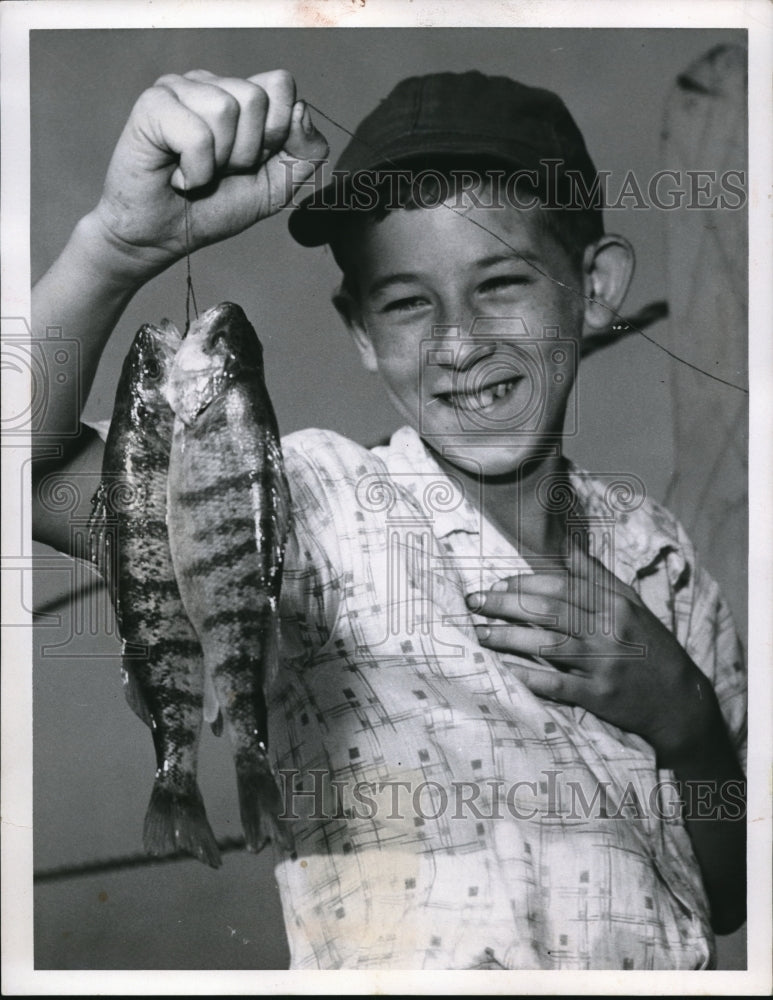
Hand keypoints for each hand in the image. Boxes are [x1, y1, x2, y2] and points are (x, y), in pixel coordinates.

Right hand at [91, 69, 328, 273]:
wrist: (163, 237)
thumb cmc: (213, 208)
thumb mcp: (276, 186)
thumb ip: (305, 152)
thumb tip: (300, 109)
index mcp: (238, 94)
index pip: (281, 85)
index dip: (276, 134)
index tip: (249, 162)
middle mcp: (208, 83)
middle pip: (256, 98)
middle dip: (246, 152)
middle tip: (219, 170)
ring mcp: (177, 88)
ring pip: (226, 109)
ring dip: (218, 161)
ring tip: (197, 172)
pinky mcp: (152, 105)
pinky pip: (197, 135)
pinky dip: (195, 171)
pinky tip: (178, 177)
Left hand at [467, 539, 719, 767]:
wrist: (681, 701)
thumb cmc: (650, 647)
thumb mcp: (631, 604)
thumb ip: (595, 576)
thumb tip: (564, 545)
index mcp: (615, 604)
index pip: (562, 586)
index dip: (525, 583)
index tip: (496, 584)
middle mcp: (609, 629)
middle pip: (549, 611)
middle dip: (505, 604)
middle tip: (473, 602)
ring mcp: (604, 663)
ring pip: (548, 644)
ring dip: (508, 637)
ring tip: (480, 634)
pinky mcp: (600, 696)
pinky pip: (556, 684)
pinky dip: (528, 676)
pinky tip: (504, 669)